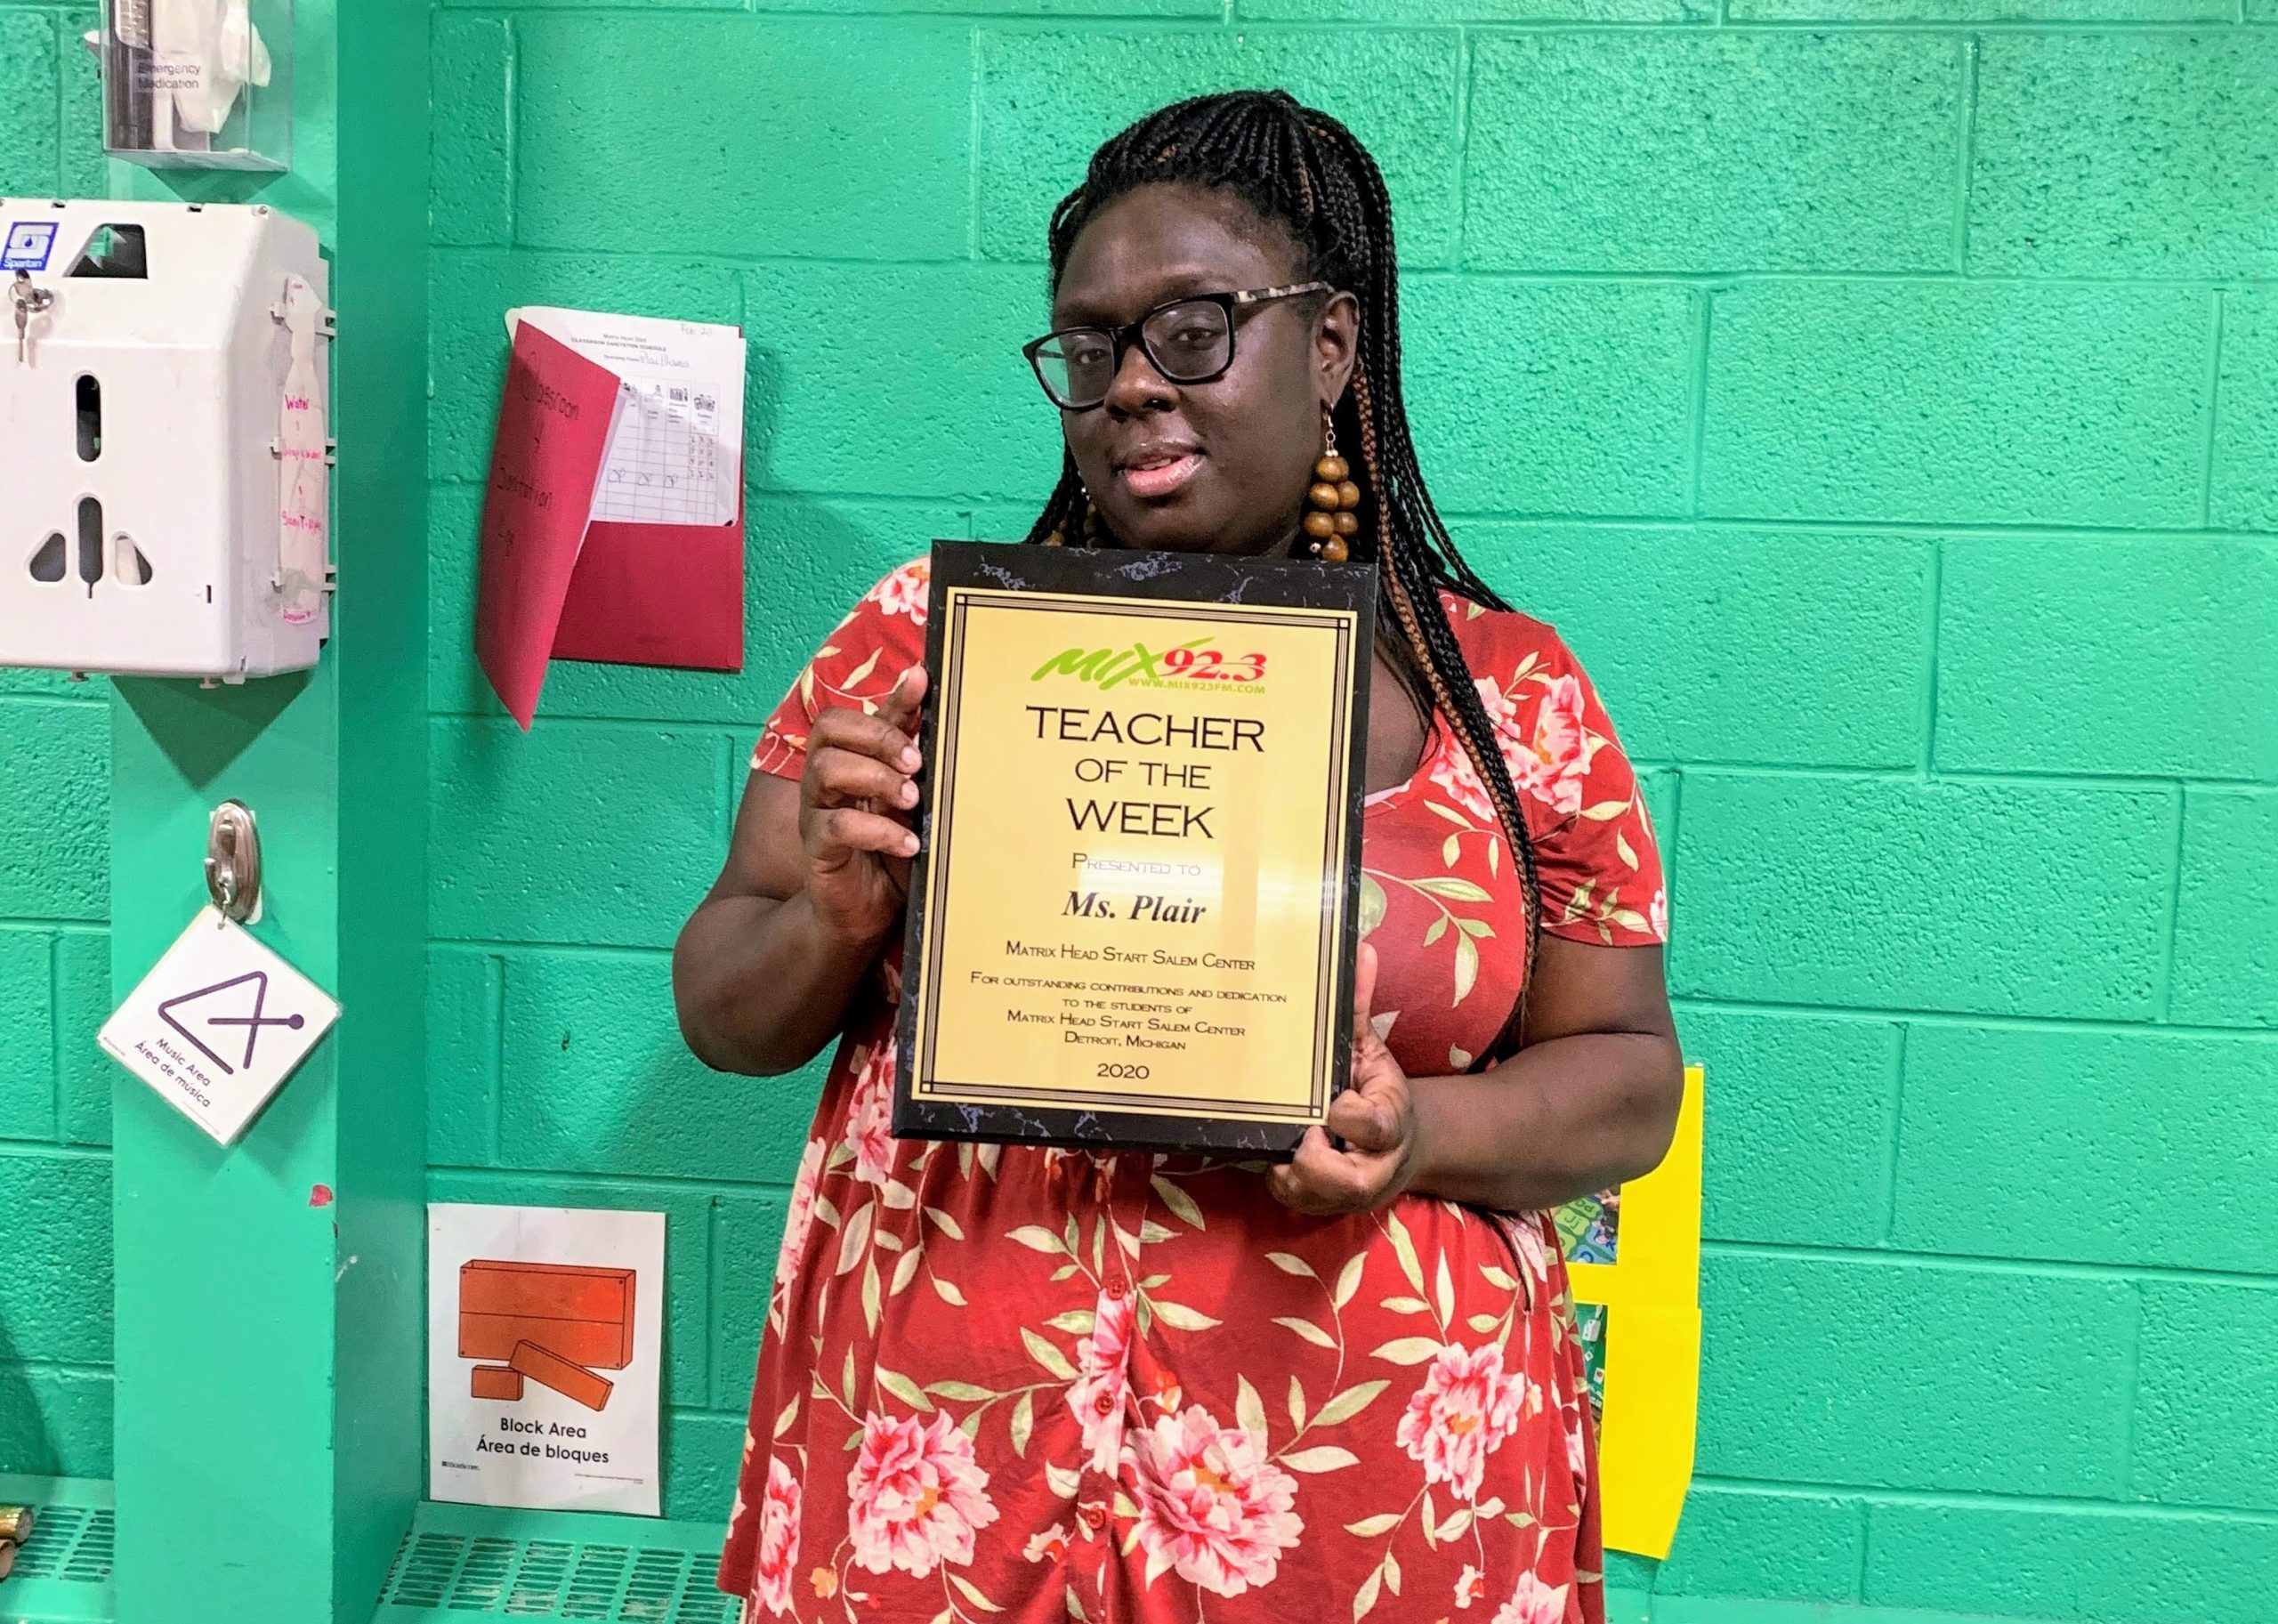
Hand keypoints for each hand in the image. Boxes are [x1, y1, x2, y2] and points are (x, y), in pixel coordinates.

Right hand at [798, 667, 926, 947]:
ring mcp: (818, 812)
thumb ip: (919, 775)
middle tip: (915, 763)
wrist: (863, 916)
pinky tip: (907, 844)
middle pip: (830, 729)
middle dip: (877, 737)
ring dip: (875, 778)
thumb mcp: (913, 811)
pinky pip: (835, 826)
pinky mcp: (816, 848)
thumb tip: (948, 733)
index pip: (863, 716)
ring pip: (826, 769)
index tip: (922, 679)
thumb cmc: (891, 858)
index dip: (891, 696)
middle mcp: (829, 781)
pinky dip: (876, 831)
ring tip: (911, 802)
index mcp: (854, 763)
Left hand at [1268, 943, 1422, 1216]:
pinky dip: (1276, 1174)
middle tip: (1302, 1134)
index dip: (1351, 1117)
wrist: (1399, 1146)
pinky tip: (1268, 1146)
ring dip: (1289, 1170)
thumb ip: (1358, 1007)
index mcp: (1390, 1124)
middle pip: (1346, 1181)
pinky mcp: (1317, 1203)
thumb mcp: (1370, 1050)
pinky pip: (1288, 1197)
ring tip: (1284, 1139)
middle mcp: (1372, 1167)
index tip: (1334, 1104)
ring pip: (1310, 1194)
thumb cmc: (1377, 1091)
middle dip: (1317, 1163)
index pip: (1375, 1127)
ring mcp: (1343, 1192)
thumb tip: (1358, 950)